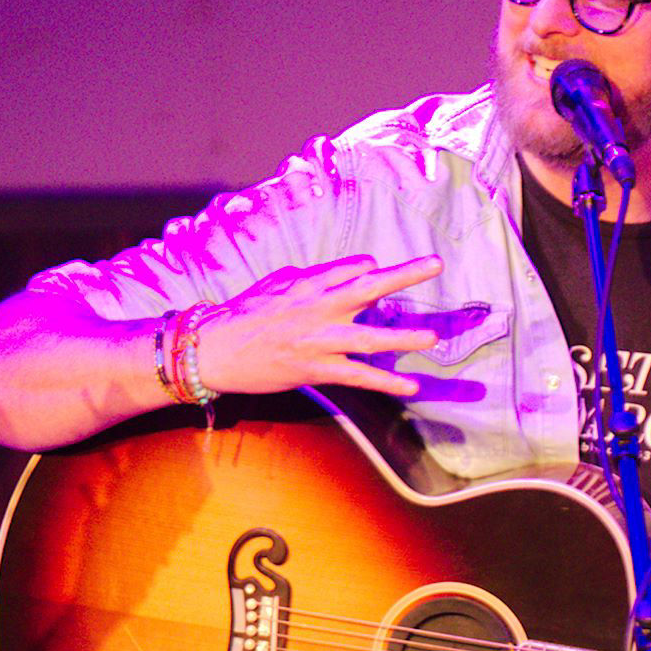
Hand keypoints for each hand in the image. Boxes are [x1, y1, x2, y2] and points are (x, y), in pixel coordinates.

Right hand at [196, 254, 441, 396]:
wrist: (214, 350)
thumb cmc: (246, 315)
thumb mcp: (279, 285)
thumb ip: (318, 276)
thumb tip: (359, 267)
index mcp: (308, 285)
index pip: (351, 270)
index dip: (371, 269)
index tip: (382, 270)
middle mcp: (318, 308)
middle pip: (368, 287)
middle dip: (403, 275)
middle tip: (436, 264)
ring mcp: (319, 340)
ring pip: (369, 337)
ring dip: (403, 337)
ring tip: (433, 338)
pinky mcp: (316, 369)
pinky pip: (357, 376)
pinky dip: (385, 382)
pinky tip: (411, 387)